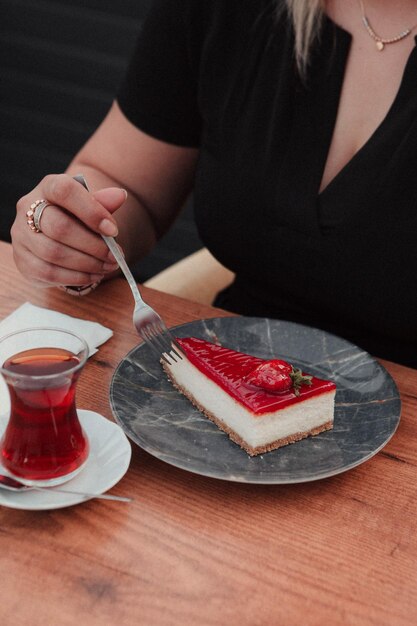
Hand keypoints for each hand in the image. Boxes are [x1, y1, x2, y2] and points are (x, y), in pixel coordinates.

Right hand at [11, 174, 125, 288]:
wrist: (58, 236)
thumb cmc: (77, 218)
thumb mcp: (90, 206)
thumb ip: (103, 202)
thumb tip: (120, 195)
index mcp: (48, 187)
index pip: (64, 191)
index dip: (91, 211)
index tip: (113, 230)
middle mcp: (27, 209)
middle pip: (59, 227)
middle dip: (93, 245)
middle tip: (114, 256)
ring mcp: (21, 237)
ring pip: (54, 253)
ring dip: (87, 264)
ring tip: (108, 266)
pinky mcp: (23, 262)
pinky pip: (49, 273)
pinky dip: (77, 277)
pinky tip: (94, 275)